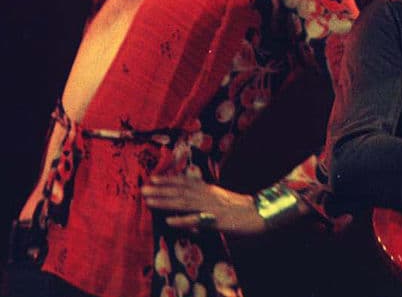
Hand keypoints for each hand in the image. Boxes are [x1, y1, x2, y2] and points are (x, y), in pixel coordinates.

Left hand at [142, 175, 266, 235]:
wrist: (258, 213)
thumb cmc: (240, 209)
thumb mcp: (221, 201)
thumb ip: (205, 204)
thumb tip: (191, 216)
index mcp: (209, 190)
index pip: (185, 182)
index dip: (168, 180)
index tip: (153, 178)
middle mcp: (207, 195)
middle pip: (180, 191)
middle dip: (161, 191)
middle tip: (143, 190)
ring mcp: (210, 207)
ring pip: (184, 203)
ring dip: (165, 202)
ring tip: (149, 202)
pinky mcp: (215, 220)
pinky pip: (196, 220)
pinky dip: (182, 221)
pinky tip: (169, 222)